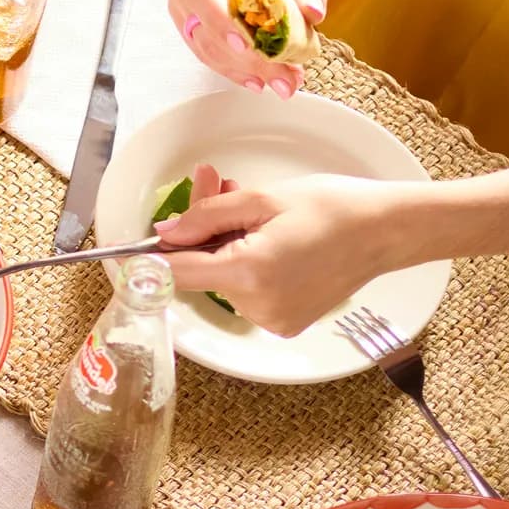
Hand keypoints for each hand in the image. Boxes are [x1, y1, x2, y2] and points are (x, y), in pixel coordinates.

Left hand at [156, 165, 420, 335]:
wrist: (387, 232)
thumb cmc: (333, 207)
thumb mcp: (262, 199)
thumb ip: (206, 216)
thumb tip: (165, 233)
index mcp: (249, 272)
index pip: (177, 273)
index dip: (147, 261)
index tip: (120, 255)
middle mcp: (258, 306)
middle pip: (203, 271)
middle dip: (204, 232)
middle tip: (217, 184)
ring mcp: (274, 321)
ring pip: (226, 281)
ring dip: (229, 247)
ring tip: (261, 214)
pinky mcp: (286, 324)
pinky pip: (249, 294)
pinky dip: (251, 268)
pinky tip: (275, 242)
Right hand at [168, 0, 332, 96]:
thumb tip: (314, 12)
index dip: (217, 18)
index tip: (245, 42)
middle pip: (199, 22)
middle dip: (239, 54)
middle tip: (280, 72)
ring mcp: (187, 2)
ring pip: (202, 44)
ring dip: (240, 68)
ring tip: (280, 81)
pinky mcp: (195, 24)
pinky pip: (208, 52)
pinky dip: (235, 69)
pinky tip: (261, 80)